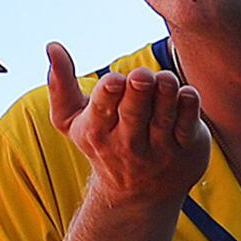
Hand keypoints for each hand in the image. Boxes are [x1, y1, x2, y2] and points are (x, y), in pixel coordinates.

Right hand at [46, 43, 207, 212]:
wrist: (136, 195)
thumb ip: (60, 85)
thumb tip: (53, 46)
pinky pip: (188, 123)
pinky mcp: (186, 150)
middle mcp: (127, 144)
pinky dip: (188, 104)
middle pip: (135, 110)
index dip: (109, 92)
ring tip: (164, 79)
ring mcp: (159, 149)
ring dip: (166, 90)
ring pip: (164, 114)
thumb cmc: (102, 144)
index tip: (115, 80)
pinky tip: (184, 93)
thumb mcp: (72, 121)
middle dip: (139, 88)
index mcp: (96, 131)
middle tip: (143, 75)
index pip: (102, 108)